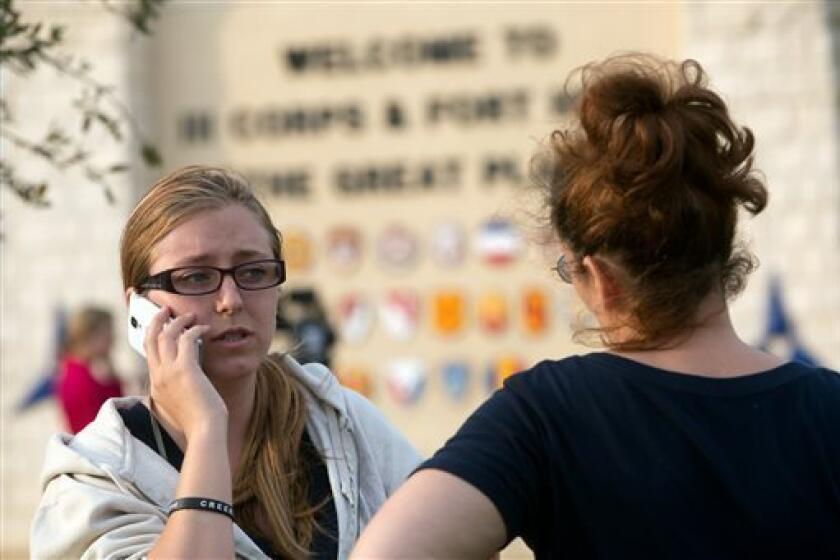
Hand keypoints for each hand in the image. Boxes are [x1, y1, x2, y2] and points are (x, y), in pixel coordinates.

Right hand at [144, 305, 225, 441]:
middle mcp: (158, 376)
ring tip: (190, 315)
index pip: (148, 353)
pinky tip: (204, 328)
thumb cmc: (198, 421)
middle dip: (157, 320)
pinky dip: (194, 330)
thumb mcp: (179, 405)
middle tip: (166, 309)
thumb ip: (177, 390)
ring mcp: (169, 372)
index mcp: (155, 384)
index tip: (160, 325)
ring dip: (178, 321)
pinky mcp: (185, 370)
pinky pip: (186, 339)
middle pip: (150, 339)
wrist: (204, 432)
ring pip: (166, 335)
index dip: (152, 335)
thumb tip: (186, 379)